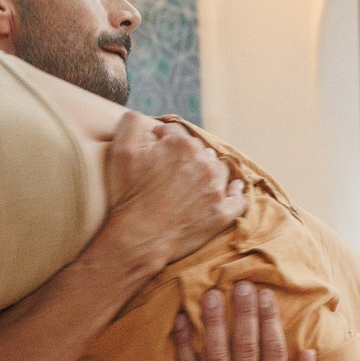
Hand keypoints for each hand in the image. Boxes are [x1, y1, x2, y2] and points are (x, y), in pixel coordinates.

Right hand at [97, 116, 245, 277]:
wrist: (139, 239)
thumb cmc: (128, 196)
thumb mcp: (121, 151)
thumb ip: (131, 123)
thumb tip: (148, 120)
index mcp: (181, 144)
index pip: (175, 133)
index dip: (163, 141)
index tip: (155, 153)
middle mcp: (204, 162)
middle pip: (199, 150)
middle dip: (186, 157)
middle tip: (171, 172)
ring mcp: (216, 189)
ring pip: (219, 170)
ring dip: (209, 172)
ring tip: (195, 183)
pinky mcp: (223, 213)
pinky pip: (238, 199)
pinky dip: (234, 194)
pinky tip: (229, 193)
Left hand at [173, 283, 324, 360]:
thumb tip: (310, 352)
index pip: (274, 349)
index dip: (269, 320)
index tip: (264, 295)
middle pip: (246, 346)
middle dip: (243, 312)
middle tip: (241, 284)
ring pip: (217, 352)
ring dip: (213, 321)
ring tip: (210, 294)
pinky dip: (184, 343)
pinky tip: (181, 321)